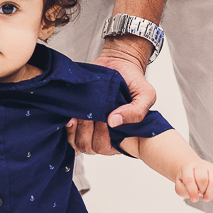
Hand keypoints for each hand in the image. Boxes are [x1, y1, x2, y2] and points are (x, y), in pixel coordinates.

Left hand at [66, 38, 157, 155]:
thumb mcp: (145, 94)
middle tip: (91, 114)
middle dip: (88, 131)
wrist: (118, 64)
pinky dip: (67, 128)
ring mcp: (90, 131)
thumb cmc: (133, 81)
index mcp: (123, 136)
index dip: (103, 136)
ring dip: (76, 129)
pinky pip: (68, 135)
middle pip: (91, 147)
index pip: (108, 148)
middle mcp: (106, 137)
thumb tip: (113, 122)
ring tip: (79, 114)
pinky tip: (70, 116)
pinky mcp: (78, 122)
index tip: (104, 119)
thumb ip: (137, 112)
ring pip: (78, 143)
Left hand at [174, 158, 212, 203]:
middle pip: (203, 179)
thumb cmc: (186, 180)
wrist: (193, 170)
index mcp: (187, 167)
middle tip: (201, 196)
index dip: (192, 191)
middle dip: (202, 191)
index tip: (194, 200)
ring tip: (207, 197)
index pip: (190, 179)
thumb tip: (196, 195)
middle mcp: (200, 165)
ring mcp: (212, 168)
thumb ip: (184, 190)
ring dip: (211, 194)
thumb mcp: (179, 186)